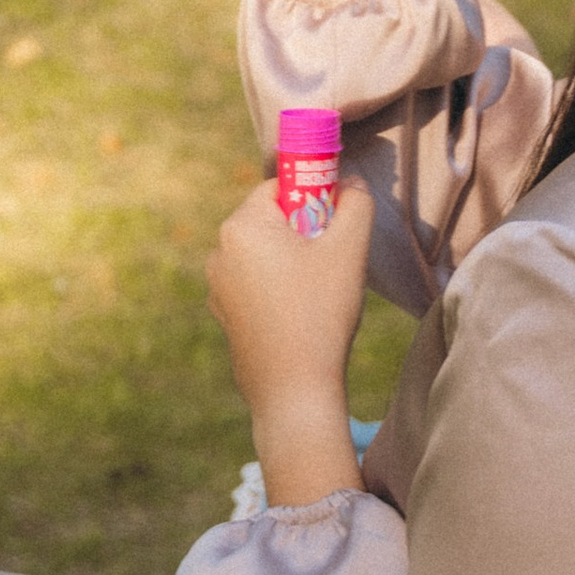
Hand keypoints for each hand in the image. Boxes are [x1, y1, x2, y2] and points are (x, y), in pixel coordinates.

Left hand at [206, 175, 371, 502]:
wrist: (293, 390)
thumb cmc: (321, 313)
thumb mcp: (349, 249)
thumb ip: (356, 203)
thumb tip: (351, 184)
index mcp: (241, 226)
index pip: (280, 187)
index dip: (314, 197)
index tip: (336, 225)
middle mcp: (219, 252)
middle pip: (271, 221)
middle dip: (305, 233)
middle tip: (334, 260)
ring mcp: (218, 287)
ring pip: (265, 254)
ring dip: (293, 262)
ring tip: (320, 293)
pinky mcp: (225, 316)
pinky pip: (257, 286)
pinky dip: (280, 290)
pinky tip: (303, 315)